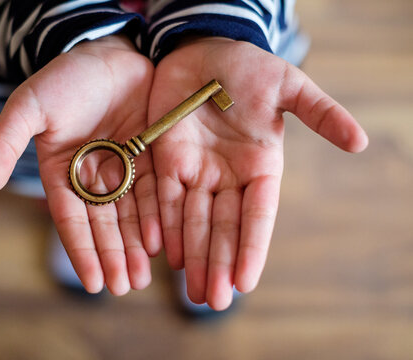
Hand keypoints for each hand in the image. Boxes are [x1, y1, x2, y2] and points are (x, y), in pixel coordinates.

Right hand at [0, 36, 161, 294]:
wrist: (109, 50)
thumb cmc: (66, 78)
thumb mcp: (29, 106)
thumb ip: (6, 140)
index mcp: (63, 173)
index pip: (72, 221)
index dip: (82, 252)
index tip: (93, 284)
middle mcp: (94, 177)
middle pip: (105, 225)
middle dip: (114, 257)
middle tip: (124, 287)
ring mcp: (124, 169)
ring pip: (132, 216)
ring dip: (136, 246)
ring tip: (142, 276)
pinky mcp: (151, 157)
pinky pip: (155, 192)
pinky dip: (158, 217)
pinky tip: (162, 242)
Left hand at [148, 38, 367, 309]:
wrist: (204, 49)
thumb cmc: (250, 67)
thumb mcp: (288, 87)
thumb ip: (320, 113)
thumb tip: (360, 142)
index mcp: (260, 166)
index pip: (257, 216)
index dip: (252, 248)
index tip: (246, 282)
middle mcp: (228, 176)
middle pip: (222, 228)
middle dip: (218, 264)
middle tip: (212, 302)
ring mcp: (196, 170)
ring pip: (193, 221)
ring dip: (192, 256)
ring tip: (191, 291)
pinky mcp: (166, 159)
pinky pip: (165, 198)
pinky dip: (165, 226)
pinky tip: (166, 254)